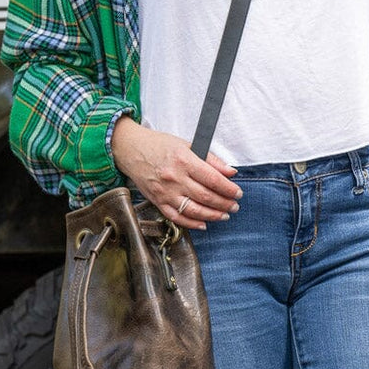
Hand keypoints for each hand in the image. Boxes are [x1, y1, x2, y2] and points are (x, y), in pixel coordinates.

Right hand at [110, 118, 242, 230]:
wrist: (131, 150)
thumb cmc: (159, 146)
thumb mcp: (187, 145)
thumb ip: (211, 159)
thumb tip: (230, 172)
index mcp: (183, 160)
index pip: (212, 179)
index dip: (228, 189)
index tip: (237, 193)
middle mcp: (174, 178)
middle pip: (205, 196)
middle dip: (224, 204)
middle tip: (234, 206)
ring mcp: (165, 192)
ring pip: (193, 210)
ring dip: (212, 215)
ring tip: (224, 215)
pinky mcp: (157, 201)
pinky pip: (177, 217)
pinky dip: (192, 223)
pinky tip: (204, 224)